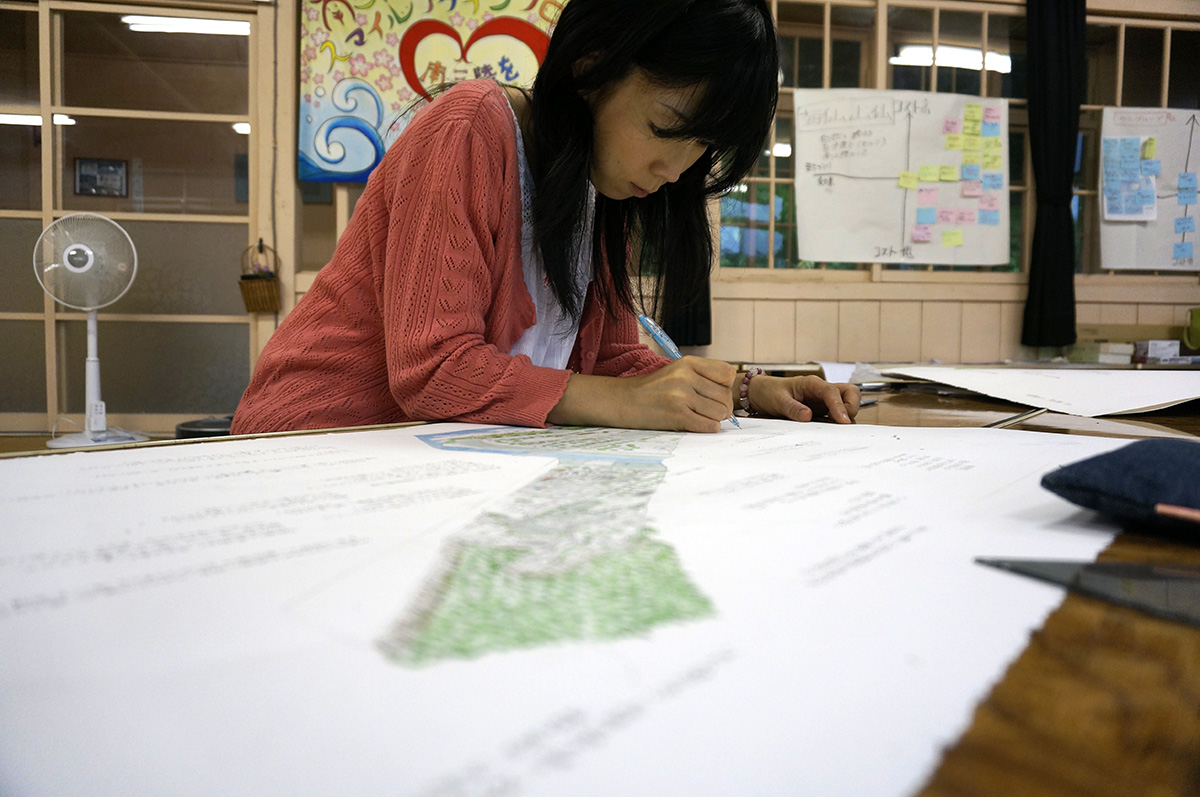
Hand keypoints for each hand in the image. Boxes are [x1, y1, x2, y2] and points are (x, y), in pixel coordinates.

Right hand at [619, 356, 736, 432]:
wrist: (623, 401)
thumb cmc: (652, 390)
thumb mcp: (676, 372)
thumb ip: (702, 378)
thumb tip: (729, 397)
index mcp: (688, 362)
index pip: (727, 374)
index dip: (725, 387)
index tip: (715, 393)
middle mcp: (686, 376)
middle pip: (725, 397)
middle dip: (721, 408)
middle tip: (708, 411)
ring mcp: (681, 395)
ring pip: (720, 413)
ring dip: (713, 419)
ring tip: (698, 417)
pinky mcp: (676, 415)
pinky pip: (708, 426)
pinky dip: (706, 428)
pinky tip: (695, 424)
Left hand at [745, 375, 859, 423]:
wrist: (759, 394)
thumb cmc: (769, 392)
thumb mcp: (777, 400)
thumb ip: (792, 408)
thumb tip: (807, 417)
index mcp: (812, 384)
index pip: (832, 392)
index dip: (840, 406)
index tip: (843, 420)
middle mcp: (821, 391)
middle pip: (850, 393)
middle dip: (851, 407)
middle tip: (843, 424)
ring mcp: (823, 401)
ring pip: (846, 404)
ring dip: (845, 417)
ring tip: (835, 430)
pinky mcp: (821, 411)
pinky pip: (836, 416)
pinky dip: (837, 423)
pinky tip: (830, 432)